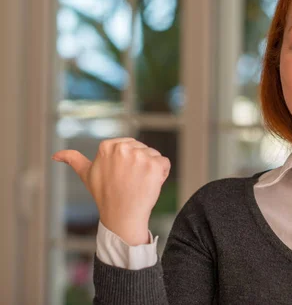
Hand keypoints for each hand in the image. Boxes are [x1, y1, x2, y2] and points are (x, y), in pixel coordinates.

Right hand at [52, 137, 170, 244]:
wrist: (121, 216)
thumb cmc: (105, 195)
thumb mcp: (86, 175)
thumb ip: (73, 160)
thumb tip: (56, 156)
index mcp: (107, 146)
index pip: (130, 146)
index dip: (128, 162)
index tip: (120, 176)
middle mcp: (123, 147)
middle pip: (143, 149)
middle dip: (140, 165)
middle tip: (129, 182)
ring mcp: (140, 155)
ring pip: (154, 156)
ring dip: (151, 170)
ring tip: (138, 184)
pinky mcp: (154, 164)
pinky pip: (165, 164)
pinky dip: (162, 174)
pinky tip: (150, 185)